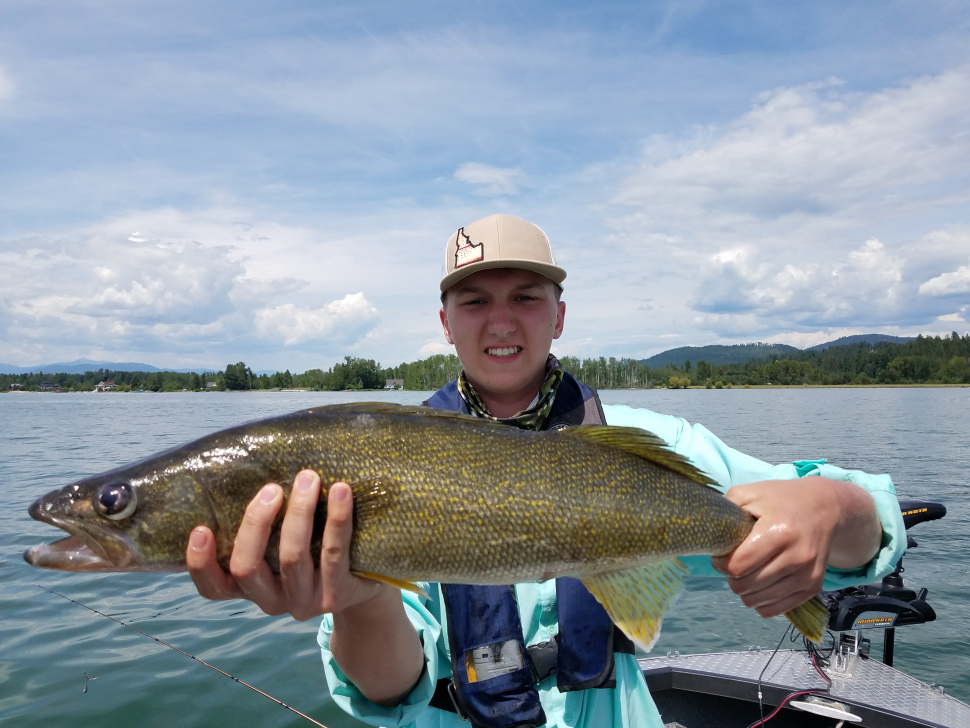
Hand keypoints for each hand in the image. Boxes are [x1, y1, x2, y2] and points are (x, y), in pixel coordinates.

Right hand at [186, 470, 389, 620]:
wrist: (363, 585)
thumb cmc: (312, 550)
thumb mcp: (282, 543)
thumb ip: (264, 522)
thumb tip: (251, 464)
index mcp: (249, 588)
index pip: (213, 588)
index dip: (200, 563)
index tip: (201, 528)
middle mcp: (270, 601)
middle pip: (246, 568)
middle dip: (255, 523)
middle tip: (271, 488)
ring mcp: (303, 602)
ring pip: (291, 558)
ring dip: (298, 513)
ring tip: (308, 477)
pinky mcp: (336, 596)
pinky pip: (334, 553)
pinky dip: (336, 519)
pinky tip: (341, 490)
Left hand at [711, 478, 841, 618]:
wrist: (826, 508)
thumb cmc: (782, 500)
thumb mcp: (751, 493)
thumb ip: (727, 510)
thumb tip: (711, 534)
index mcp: (779, 531)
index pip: (738, 566)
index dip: (722, 563)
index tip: (722, 555)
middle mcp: (797, 556)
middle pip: (746, 586)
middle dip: (732, 577)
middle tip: (734, 564)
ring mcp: (807, 575)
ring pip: (758, 601)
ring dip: (745, 591)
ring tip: (748, 572)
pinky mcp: (813, 588)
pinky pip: (776, 610)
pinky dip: (762, 601)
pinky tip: (761, 584)